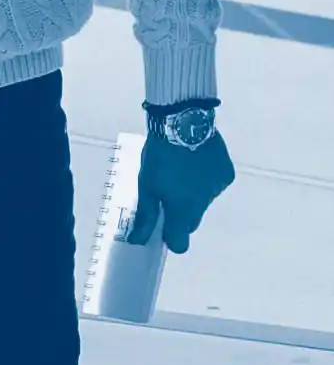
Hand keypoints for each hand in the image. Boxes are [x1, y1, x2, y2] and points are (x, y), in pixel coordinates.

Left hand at [139, 102, 234, 252]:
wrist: (183, 121)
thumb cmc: (160, 154)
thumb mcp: (147, 184)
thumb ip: (146, 215)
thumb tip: (137, 240)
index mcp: (182, 209)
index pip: (180, 243)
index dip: (171, 239)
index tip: (164, 229)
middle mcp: (203, 204)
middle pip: (192, 222)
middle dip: (181, 215)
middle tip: (169, 194)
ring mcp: (217, 189)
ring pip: (204, 203)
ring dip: (195, 195)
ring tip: (183, 172)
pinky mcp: (227, 175)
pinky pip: (215, 186)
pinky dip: (206, 181)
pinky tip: (198, 163)